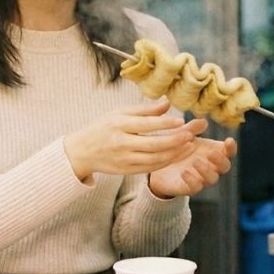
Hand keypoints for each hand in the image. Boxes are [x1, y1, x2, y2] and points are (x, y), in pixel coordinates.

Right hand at [64, 99, 206, 179]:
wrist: (82, 151)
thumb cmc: (103, 127)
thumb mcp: (119, 112)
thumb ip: (144, 110)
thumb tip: (167, 102)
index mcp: (118, 125)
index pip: (145, 125)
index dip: (164, 123)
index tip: (181, 120)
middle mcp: (121, 144)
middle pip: (153, 144)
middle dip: (175, 140)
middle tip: (191, 134)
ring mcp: (124, 160)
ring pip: (154, 159)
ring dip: (175, 153)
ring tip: (189, 144)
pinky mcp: (126, 171)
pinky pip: (150, 168)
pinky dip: (166, 162)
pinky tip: (178, 154)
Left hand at [148, 136, 236, 197]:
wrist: (158, 163)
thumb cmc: (177, 147)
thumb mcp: (182, 135)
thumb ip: (192, 129)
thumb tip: (203, 122)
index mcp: (214, 152)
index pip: (229, 152)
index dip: (231, 147)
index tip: (228, 140)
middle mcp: (211, 166)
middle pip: (225, 167)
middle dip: (221, 160)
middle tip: (211, 153)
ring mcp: (201, 178)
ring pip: (212, 179)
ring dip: (207, 171)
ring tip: (196, 162)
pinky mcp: (189, 188)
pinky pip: (196, 188)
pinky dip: (193, 180)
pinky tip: (185, 172)